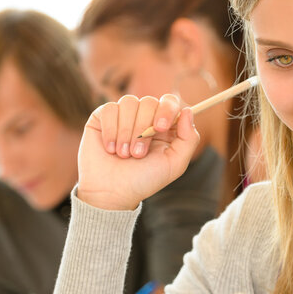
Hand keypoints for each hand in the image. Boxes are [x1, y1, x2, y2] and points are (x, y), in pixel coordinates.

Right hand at [77, 94, 199, 209]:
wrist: (112, 191)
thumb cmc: (145, 180)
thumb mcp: (174, 164)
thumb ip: (189, 139)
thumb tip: (187, 111)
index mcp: (165, 127)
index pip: (170, 102)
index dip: (167, 110)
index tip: (160, 128)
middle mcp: (145, 117)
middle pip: (149, 102)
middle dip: (143, 130)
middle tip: (138, 154)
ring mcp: (124, 115)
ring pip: (129, 103)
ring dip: (126, 132)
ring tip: (124, 155)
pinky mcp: (103, 117)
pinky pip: (109, 108)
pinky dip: (111, 130)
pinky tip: (110, 148)